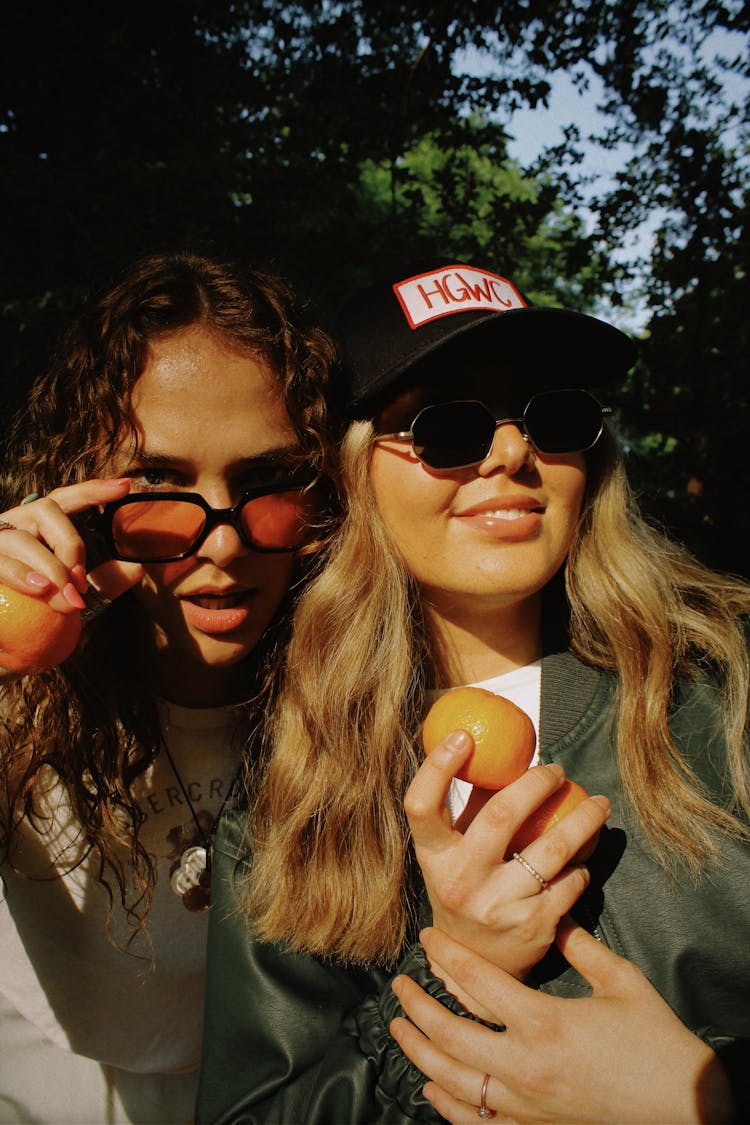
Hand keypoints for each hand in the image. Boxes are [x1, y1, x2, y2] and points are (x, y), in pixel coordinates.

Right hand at [0, 479, 141, 612]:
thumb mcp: (78, 594)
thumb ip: (105, 581)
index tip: (124, 486)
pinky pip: (1, 564)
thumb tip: (137, 567)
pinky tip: (40, 588)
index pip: (64, 499)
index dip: (92, 490)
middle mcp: (14, 525)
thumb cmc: (38, 611)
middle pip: (45, 509)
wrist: (6, 638)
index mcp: (38, 525)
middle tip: (82, 581)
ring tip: (68, 598)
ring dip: (52, 569)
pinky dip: (22, 575)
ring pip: (23, 539)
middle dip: (70, 544)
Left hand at [390, 921, 732, 1123]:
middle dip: (415, 1007)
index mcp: (543, 1022)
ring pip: (452, 1081)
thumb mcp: (620, 982)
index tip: (427, 938)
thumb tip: (552, 914)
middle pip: (448, 1035)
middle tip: (398, 985)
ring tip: (398, 1028)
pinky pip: (475, 1122)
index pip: (477, 981)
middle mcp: (525, 1065)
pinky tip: (431, 1087)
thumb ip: (580, 944)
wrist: (686, 1110)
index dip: (446, 955)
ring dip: (418, 1052)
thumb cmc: (654, 1041)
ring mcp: (525, 1105)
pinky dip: (446, 1104)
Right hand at [405, 731, 609, 991]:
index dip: (437, 767)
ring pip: (551, 849)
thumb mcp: (456, 854)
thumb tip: (500, 754)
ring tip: (598, 803)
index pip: (421, 805)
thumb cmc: (469, 888)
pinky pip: (569, 881)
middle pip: (498, 815)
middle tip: (558, 770)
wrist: (478, 967)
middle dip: (537, 784)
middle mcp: (459, 882)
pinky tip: (586, 855)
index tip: (463, 736)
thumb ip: (472, 810)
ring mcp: (496, 906)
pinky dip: (582, 863)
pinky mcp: (532, 927)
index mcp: (433, 857)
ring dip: (583, 819)